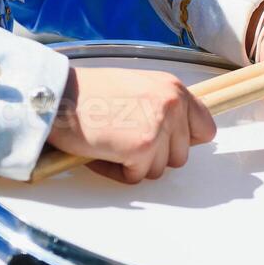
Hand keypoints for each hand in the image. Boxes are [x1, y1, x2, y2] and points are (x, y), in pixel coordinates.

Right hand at [46, 67, 215, 183]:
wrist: (58, 95)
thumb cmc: (88, 93)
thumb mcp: (137, 88)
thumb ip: (161, 107)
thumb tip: (177, 135)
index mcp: (173, 88)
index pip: (205, 127)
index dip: (184, 141)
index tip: (164, 142)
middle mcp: (172, 104)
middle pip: (180, 156)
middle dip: (152, 155)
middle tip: (124, 139)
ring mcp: (159, 126)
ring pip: (158, 169)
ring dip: (134, 164)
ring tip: (111, 142)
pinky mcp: (142, 147)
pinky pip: (137, 176)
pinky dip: (117, 171)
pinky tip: (102, 151)